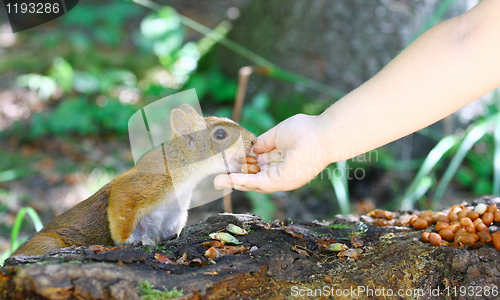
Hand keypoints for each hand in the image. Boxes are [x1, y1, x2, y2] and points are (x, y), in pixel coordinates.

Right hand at [214, 114, 330, 192]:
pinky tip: (228, 180)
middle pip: (252, 176)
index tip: (227, 162)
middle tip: (217, 178)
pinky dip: (242, 182)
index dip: (241, 164)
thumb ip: (263, 142)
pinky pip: (257, 183)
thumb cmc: (304, 130)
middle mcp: (279, 171)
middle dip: (234, 177)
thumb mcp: (277, 134)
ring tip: (217, 182)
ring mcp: (280, 178)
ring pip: (252, 183)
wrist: (320, 135)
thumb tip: (251, 148)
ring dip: (234, 183)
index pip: (257, 165)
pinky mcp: (281, 182)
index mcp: (279, 158)